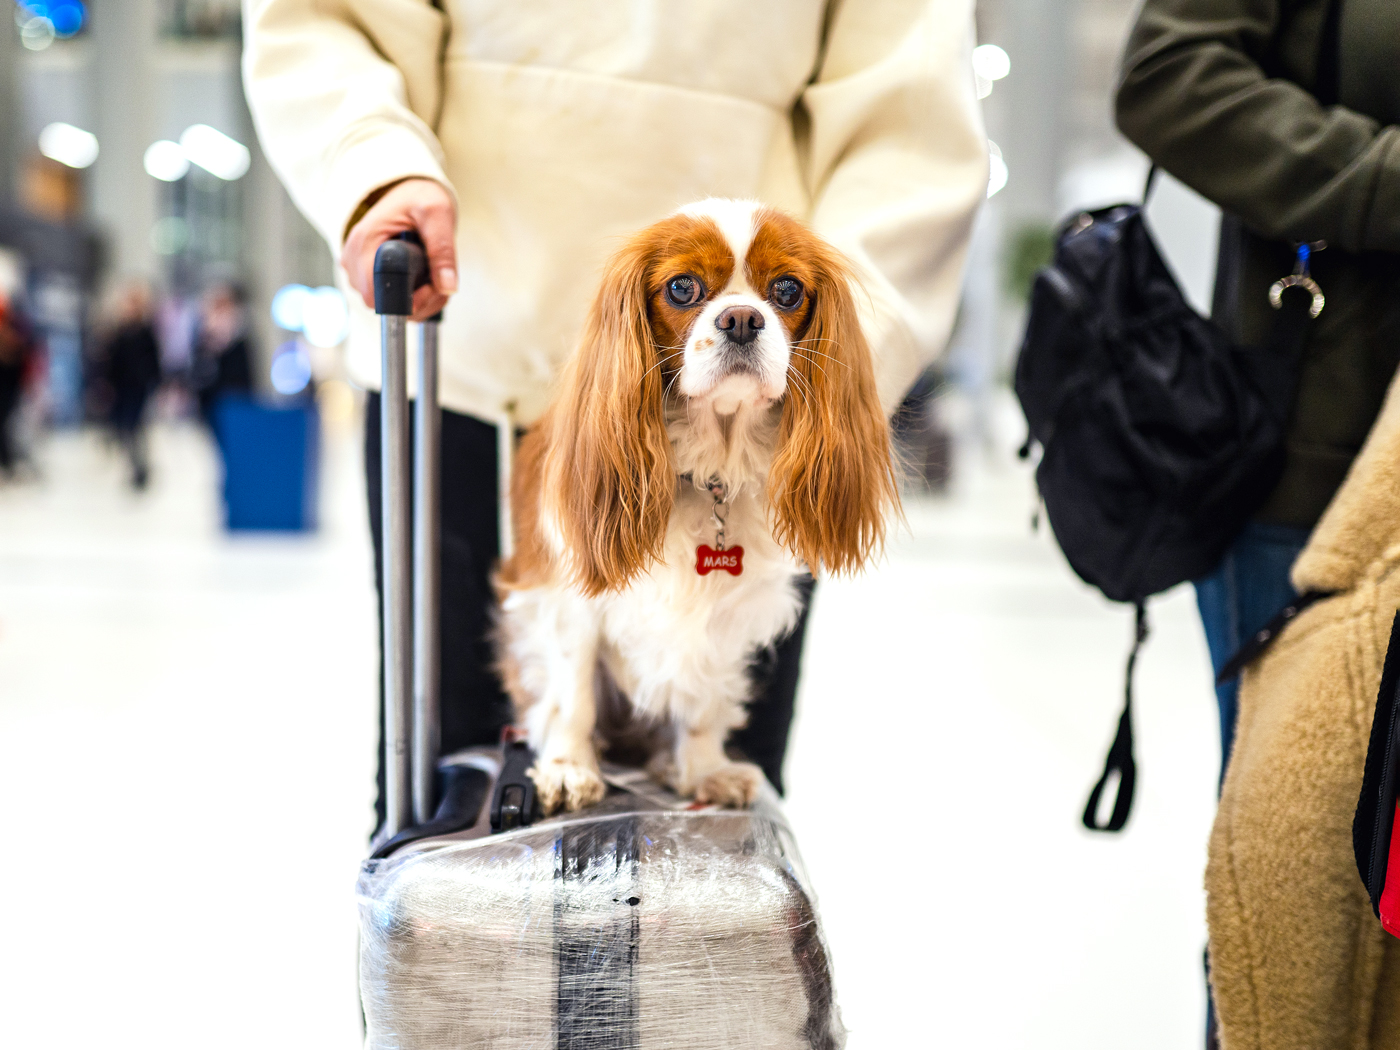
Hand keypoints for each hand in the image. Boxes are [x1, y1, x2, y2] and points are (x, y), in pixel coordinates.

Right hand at [340, 178, 456, 321]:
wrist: (408, 194)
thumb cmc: (417, 198)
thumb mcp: (437, 214)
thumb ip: (442, 249)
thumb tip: (447, 286)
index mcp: (364, 242)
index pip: (375, 296)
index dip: (408, 300)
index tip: (432, 286)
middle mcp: (354, 260)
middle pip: (384, 306)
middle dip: (420, 301)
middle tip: (438, 277)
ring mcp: (358, 271)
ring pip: (390, 308)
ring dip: (421, 300)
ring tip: (434, 274)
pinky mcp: (368, 277)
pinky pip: (392, 302)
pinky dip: (415, 298)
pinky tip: (426, 279)